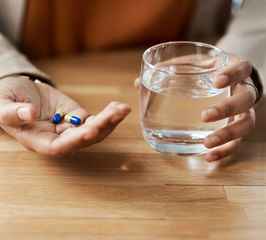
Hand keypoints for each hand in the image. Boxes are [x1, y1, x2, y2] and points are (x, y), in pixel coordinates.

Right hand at [0, 76, 130, 156]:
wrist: (16, 92)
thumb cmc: (4, 101)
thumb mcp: (1, 104)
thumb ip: (11, 112)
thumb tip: (28, 114)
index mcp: (37, 141)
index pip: (58, 147)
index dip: (75, 141)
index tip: (90, 129)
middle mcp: (56, 139)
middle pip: (81, 140)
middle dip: (100, 128)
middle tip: (115, 114)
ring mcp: (68, 128)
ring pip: (92, 131)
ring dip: (108, 122)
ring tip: (122, 109)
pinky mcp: (75, 116)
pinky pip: (94, 119)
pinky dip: (107, 114)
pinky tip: (118, 106)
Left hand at [133, 54, 256, 161]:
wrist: (228, 78)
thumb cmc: (206, 70)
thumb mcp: (192, 64)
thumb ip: (169, 69)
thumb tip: (136, 83)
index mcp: (233, 69)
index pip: (241, 68)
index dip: (232, 74)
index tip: (217, 80)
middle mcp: (243, 89)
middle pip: (246, 99)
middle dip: (227, 108)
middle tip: (205, 116)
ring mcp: (243, 110)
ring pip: (246, 123)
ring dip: (228, 134)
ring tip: (207, 144)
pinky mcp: (238, 127)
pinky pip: (238, 141)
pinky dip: (225, 150)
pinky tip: (209, 157)